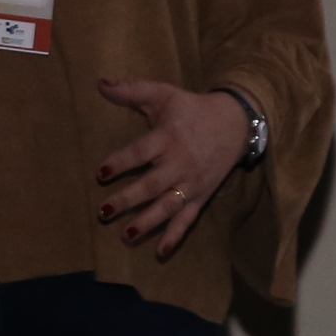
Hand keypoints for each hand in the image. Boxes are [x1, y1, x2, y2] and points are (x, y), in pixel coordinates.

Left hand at [94, 80, 246, 258]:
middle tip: (104, 211)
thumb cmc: (192, 109)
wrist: (236, 123)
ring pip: (167, 206)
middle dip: (128, 199)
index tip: (101, 174)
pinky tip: (160, 252)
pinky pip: (187, 220)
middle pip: (151, 184)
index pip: (141, 152)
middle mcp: (180, 163)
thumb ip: (132, 90)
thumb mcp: (164, 94)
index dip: (121, 163)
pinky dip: (175, 236)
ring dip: (147, 222)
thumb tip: (100, 83)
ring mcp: (192, 183)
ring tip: (126, 235)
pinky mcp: (201, 196)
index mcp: (168, 137)